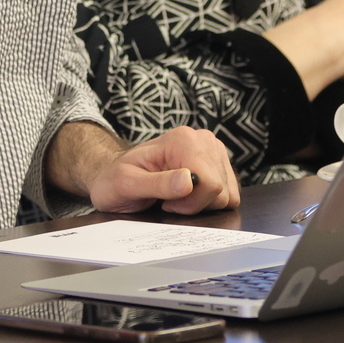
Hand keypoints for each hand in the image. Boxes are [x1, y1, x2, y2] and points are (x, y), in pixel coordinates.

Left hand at [88, 126, 240, 215]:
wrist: (114, 175)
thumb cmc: (116, 180)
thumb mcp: (127, 184)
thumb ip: (158, 184)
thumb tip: (189, 182)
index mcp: (183, 139)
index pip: (210, 183)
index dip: (191, 202)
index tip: (166, 201)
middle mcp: (202, 139)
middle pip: (221, 190)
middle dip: (196, 204)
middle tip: (168, 200)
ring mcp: (212, 150)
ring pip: (227, 194)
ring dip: (202, 203)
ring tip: (176, 196)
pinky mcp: (218, 163)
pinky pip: (230, 193)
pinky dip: (210, 202)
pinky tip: (188, 195)